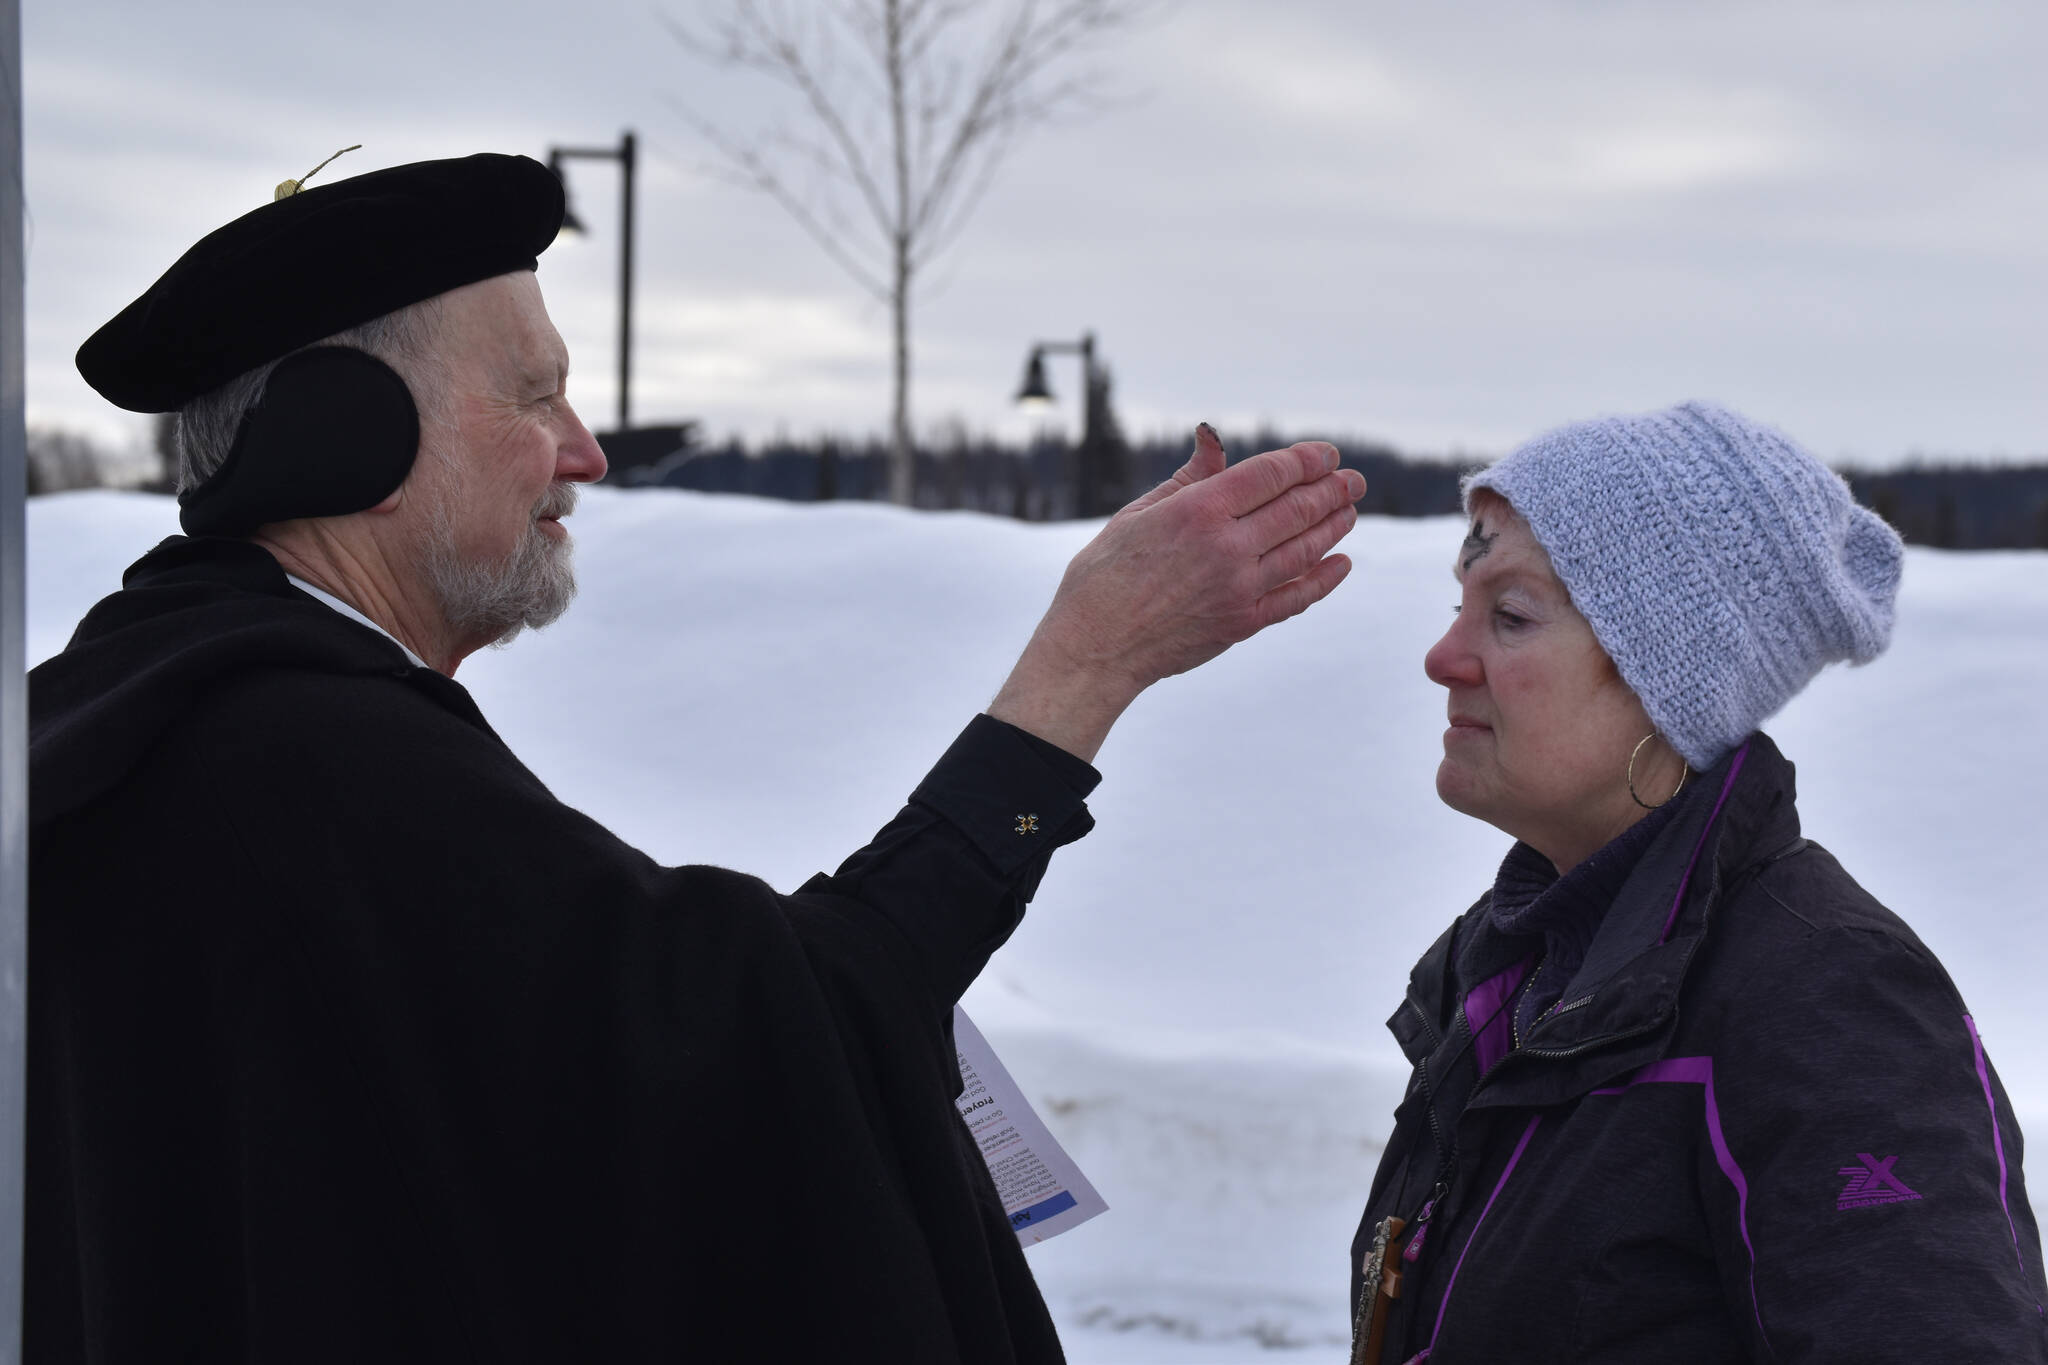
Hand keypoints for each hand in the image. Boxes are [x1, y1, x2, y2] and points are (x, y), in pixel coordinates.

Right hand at [988, 424, 1364, 761]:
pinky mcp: (1243, 623)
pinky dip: (1324, 580)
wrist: (1095, 647)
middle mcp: (1227, 546)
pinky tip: (1342, 563)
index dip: (1306, 460)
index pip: (1271, 474)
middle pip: (1296, 508)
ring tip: (1350, 511)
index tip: (1327, 455)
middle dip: (1332, 489)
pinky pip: (1296, 597)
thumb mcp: (1139, 513)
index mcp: (1199, 510)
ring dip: (1334, 526)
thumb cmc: (1105, 575)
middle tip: (1353, 480)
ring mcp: (1239, 587)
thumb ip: (1188, 477)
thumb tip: (1213, 437)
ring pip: (1304, 549)